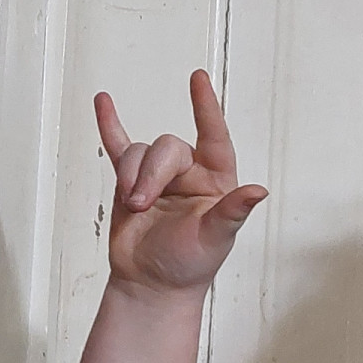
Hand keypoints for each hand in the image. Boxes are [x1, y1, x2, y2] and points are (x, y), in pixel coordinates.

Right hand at [96, 70, 266, 293]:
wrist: (152, 284)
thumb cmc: (190, 264)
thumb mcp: (215, 238)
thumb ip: (232, 211)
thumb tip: (258, 191)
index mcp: (217, 181)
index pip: (215, 137)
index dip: (206, 108)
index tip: (198, 79)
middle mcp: (190, 172)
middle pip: (167, 148)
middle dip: (151, 173)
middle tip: (141, 203)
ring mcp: (160, 175)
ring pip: (141, 152)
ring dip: (132, 175)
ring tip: (134, 206)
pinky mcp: (130, 182)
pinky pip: (119, 148)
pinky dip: (110, 126)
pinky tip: (103, 103)